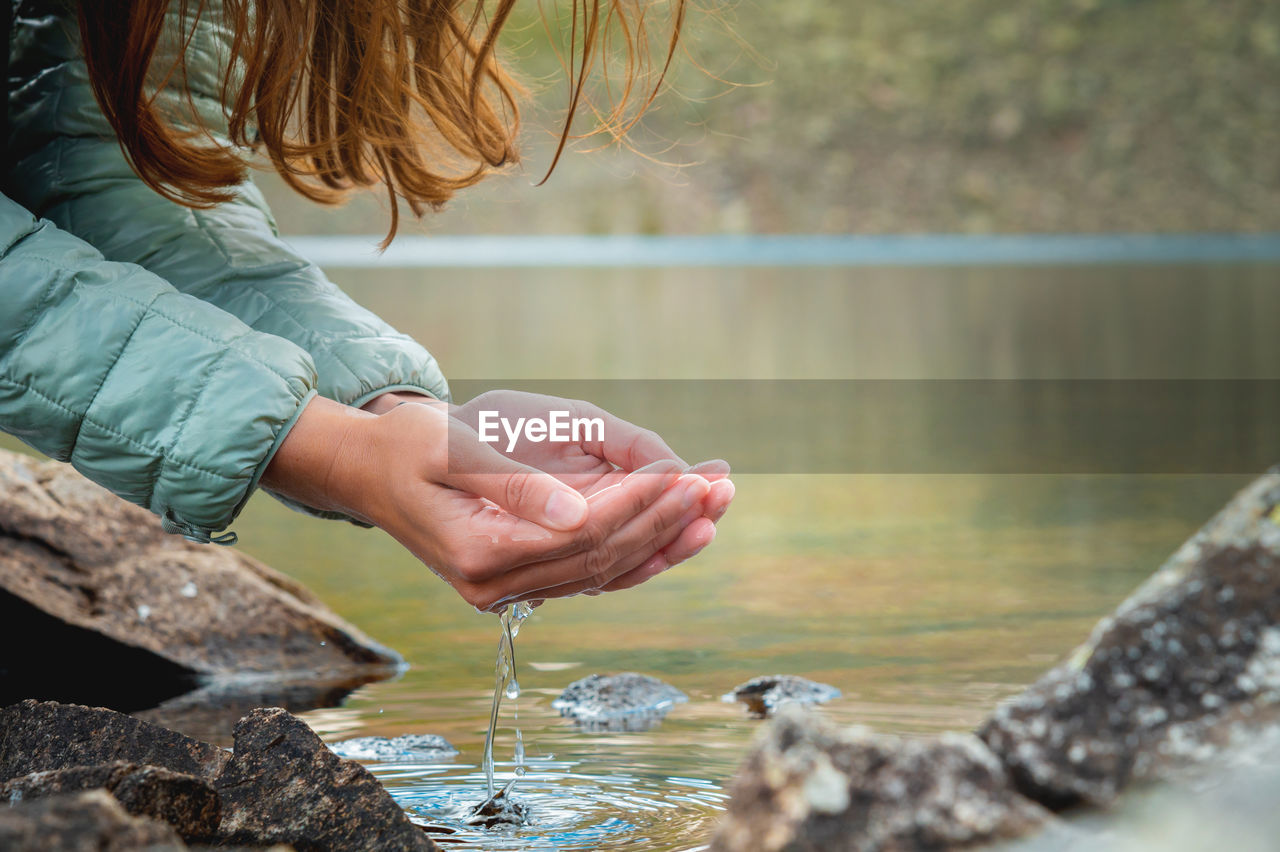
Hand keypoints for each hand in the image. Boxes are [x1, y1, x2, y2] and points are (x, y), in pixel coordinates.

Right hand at [261, 396, 724, 609]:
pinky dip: (639, 553)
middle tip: (719, 488)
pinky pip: (592, 574)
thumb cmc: (409, 446)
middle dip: (666, 521)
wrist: (371, 469)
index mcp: (478, 553)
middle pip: (602, 558)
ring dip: (664, 541)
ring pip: (605, 572)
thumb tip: (576, 513)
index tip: (683, 473)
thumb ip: (513, 484)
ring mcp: (509, 589)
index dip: (636, 505)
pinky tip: (681, 534)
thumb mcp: (453, 449)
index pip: (581, 534)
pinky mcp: (522, 578)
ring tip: (716, 508)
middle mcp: (496, 586)